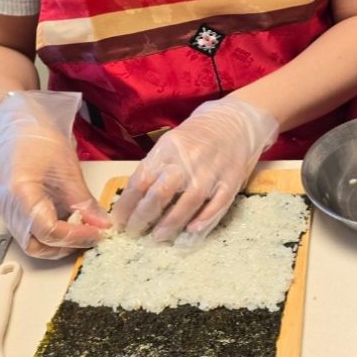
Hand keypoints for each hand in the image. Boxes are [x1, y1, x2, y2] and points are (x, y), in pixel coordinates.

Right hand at [0, 91, 109, 258]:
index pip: (47, 230)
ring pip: (29, 242)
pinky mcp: (7, 210)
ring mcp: (3, 210)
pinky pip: (27, 231)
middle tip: (90, 235)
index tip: (96, 232)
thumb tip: (101, 224)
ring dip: (57, 243)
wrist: (18, 126)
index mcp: (20, 192)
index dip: (75, 236)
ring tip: (80, 230)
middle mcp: (6, 206)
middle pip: (35, 244)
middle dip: (65, 246)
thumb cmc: (39, 139)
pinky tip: (66, 222)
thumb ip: (84, 201)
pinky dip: (48, 233)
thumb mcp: (68, 169)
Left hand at [112, 96, 278, 241]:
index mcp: (168, 149)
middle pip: (160, 193)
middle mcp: (188, 160)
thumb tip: (135, 199)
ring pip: (187, 202)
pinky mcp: (231, 181)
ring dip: (170, 224)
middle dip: (143, 217)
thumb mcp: (171, 142)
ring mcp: (211, 172)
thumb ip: (157, 166)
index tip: (119, 221)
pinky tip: (191, 232)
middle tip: (134, 233)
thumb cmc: (199, 133)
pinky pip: (216, 205)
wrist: (237, 119)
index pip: (140, 180)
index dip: (127, 205)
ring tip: (158, 237)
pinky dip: (203, 220)